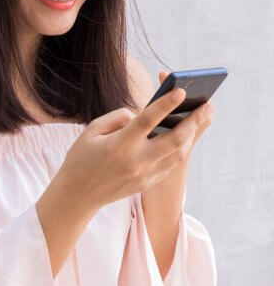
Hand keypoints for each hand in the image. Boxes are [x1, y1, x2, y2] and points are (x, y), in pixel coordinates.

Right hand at [54, 85, 213, 213]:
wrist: (78, 194)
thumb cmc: (82, 157)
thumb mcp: (92, 130)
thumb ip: (119, 117)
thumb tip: (142, 113)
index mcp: (119, 144)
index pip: (147, 120)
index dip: (165, 104)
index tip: (181, 90)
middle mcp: (135, 161)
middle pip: (173, 139)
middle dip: (193, 121)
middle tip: (207, 105)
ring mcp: (144, 175)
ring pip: (177, 154)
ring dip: (192, 135)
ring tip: (202, 118)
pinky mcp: (147, 183)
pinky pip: (170, 164)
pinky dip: (180, 148)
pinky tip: (187, 136)